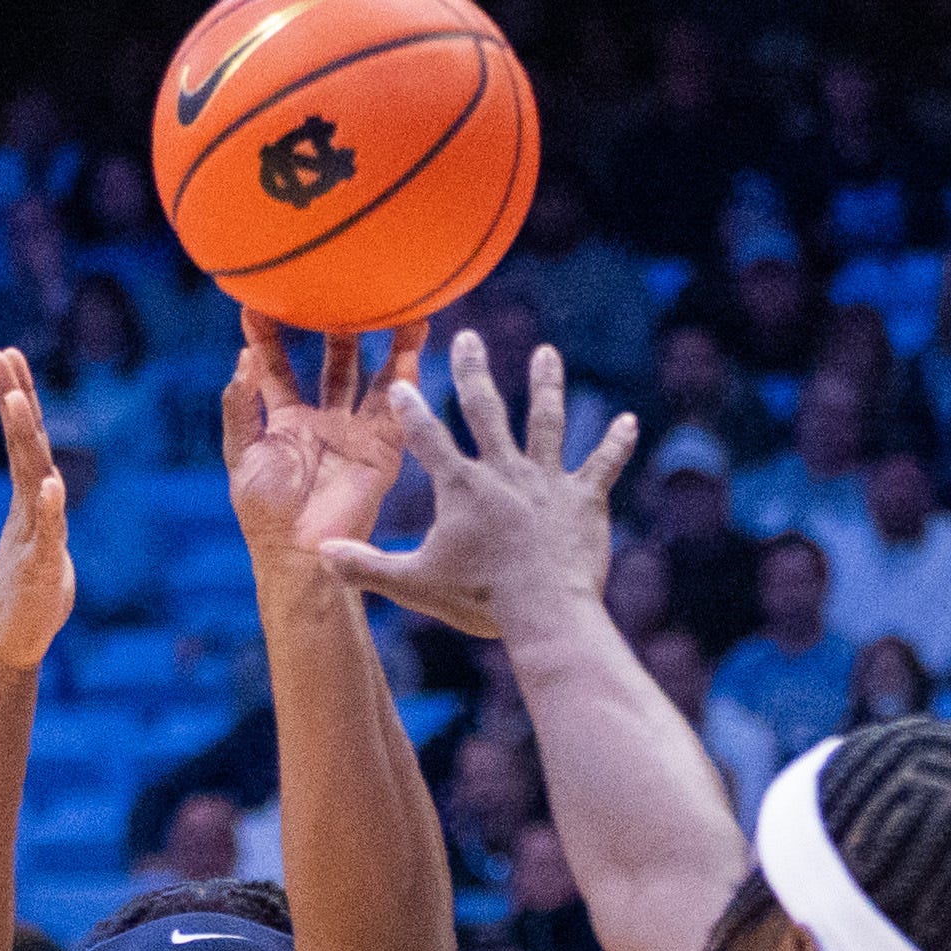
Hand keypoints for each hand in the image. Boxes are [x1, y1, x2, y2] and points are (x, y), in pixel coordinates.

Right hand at [0, 348, 74, 673]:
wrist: (12, 640)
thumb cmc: (32, 593)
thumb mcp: (46, 542)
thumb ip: (48, 513)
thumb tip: (49, 486)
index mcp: (30, 499)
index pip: (25, 438)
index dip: (17, 396)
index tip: (6, 354)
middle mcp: (28, 508)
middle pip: (22, 444)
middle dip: (12, 397)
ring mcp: (32, 534)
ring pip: (30, 478)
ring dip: (22, 438)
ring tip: (14, 398)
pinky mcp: (40, 566)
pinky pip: (47, 533)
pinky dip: (51, 509)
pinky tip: (52, 485)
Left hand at [224, 314, 425, 560]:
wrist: (301, 553)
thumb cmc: (264, 512)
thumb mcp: (242, 454)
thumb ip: (239, 407)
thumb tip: (243, 360)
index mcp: (285, 420)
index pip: (277, 365)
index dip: (268, 334)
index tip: (259, 298)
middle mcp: (324, 419)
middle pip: (335, 360)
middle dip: (336, 323)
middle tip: (338, 285)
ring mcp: (356, 432)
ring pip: (374, 375)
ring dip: (385, 340)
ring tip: (395, 302)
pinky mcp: (383, 448)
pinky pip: (397, 405)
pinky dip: (407, 373)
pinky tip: (413, 340)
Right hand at [320, 334, 635, 640]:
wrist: (546, 612)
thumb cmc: (480, 600)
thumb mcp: (415, 584)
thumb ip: (366, 566)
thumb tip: (320, 554)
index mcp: (462, 486)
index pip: (426, 437)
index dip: (410, 409)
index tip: (401, 381)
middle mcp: (504, 471)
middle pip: (484, 410)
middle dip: (473, 371)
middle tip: (468, 338)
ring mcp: (547, 481)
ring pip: (546, 422)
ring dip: (546, 386)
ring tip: (546, 354)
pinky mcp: (584, 499)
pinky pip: (603, 464)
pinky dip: (616, 443)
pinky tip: (630, 421)